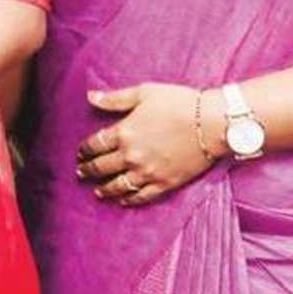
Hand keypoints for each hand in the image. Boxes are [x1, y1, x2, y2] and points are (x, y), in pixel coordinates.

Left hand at [75, 83, 217, 206]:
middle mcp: (131, 156)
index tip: (81, 153)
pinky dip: (129, 200)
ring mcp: (147, 172)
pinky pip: (141, 197)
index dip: (85, 150)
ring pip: (118, 186)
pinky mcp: (164, 183)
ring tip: (97, 191)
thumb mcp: (144, 93)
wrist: (212, 123)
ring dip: (104, 189)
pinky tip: (122, 200)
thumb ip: (115, 99)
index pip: (95, 145)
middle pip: (102, 167)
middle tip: (80, 173)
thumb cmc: (179, 103)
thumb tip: (90, 97)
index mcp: (124, 132)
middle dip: (88, 170)